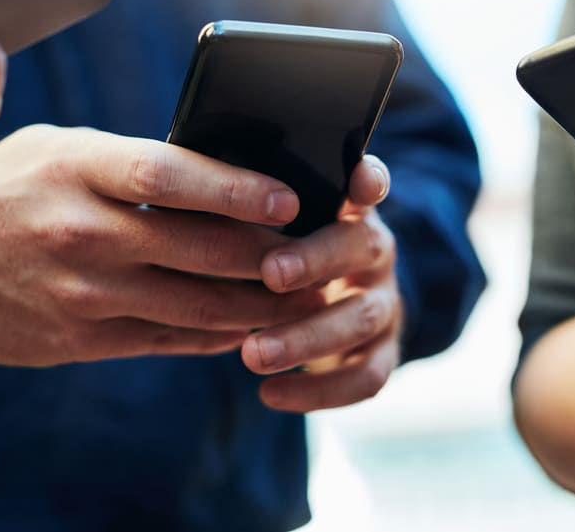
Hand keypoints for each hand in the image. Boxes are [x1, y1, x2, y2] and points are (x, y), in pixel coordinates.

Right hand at [0, 125, 325, 365]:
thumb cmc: (4, 185)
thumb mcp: (59, 148)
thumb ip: (134, 159)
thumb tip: (225, 172)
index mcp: (78, 168)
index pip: (172, 174)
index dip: (239, 187)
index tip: (295, 196)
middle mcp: (81, 231)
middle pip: (201, 248)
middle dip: (272, 255)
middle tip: (322, 252)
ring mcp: (78, 293)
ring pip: (195, 304)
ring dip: (260, 305)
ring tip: (307, 297)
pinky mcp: (73, 340)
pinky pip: (166, 339)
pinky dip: (215, 334)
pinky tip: (249, 325)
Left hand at [242, 157, 402, 411]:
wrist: (324, 308)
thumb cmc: (279, 254)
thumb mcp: (271, 226)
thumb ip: (251, 210)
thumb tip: (191, 191)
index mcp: (349, 210)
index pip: (370, 183)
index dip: (368, 180)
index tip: (356, 182)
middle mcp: (375, 251)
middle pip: (363, 247)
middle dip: (316, 260)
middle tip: (271, 273)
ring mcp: (384, 303)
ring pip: (361, 318)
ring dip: (307, 337)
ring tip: (253, 355)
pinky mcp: (382, 353)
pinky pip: (364, 378)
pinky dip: (318, 392)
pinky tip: (270, 394)